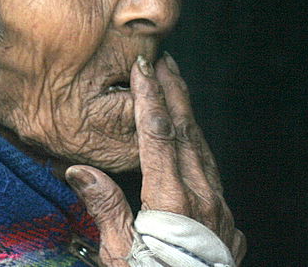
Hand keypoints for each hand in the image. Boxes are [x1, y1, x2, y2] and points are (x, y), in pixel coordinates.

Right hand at [66, 54, 245, 265]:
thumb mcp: (119, 256)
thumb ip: (105, 208)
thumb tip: (79, 170)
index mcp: (173, 203)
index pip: (159, 135)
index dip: (151, 97)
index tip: (144, 67)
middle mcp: (203, 199)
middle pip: (187, 133)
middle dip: (174, 93)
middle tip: (164, 60)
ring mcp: (221, 211)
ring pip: (204, 149)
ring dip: (188, 115)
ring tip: (176, 87)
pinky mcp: (228, 223)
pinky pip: (212, 173)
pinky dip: (199, 146)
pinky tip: (191, 139)